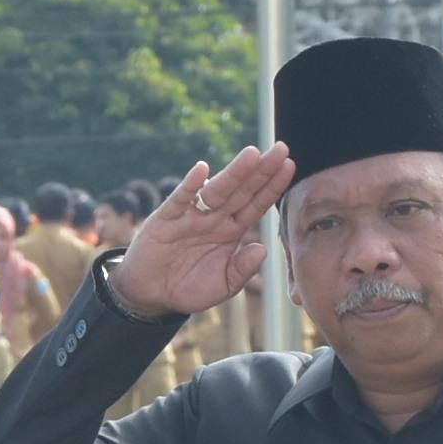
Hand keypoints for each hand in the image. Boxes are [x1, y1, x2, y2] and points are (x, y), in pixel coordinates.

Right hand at [112, 144, 293, 320]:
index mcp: (231, 231)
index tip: (290, 166)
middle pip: (242, 191)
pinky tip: (202, 170)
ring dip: (234, 173)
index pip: (256, 204)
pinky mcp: (166, 219)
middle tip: (281, 148)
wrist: (151, 295)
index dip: (272, 187)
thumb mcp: (223, 285)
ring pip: (217, 191)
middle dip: (261, 170)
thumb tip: (262, 249)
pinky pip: (180, 199)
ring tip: (252, 154)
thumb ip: (242, 270)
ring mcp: (191, 216)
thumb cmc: (189, 288)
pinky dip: (190, 185)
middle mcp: (214, 218)